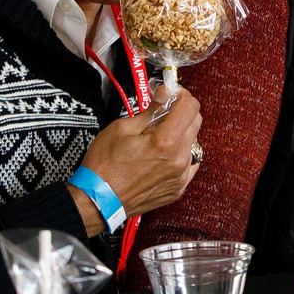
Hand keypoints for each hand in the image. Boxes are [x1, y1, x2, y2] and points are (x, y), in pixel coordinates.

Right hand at [71, 87, 203, 233]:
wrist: (97, 200)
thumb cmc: (104, 165)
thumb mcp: (122, 128)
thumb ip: (150, 110)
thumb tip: (164, 94)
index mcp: (165, 141)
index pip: (191, 107)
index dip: (182, 95)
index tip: (172, 93)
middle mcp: (179, 159)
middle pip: (196, 122)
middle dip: (183, 111)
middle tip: (166, 110)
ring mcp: (181, 176)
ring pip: (194, 143)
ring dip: (182, 133)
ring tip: (160, 135)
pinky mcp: (178, 188)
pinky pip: (190, 163)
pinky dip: (182, 154)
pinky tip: (164, 154)